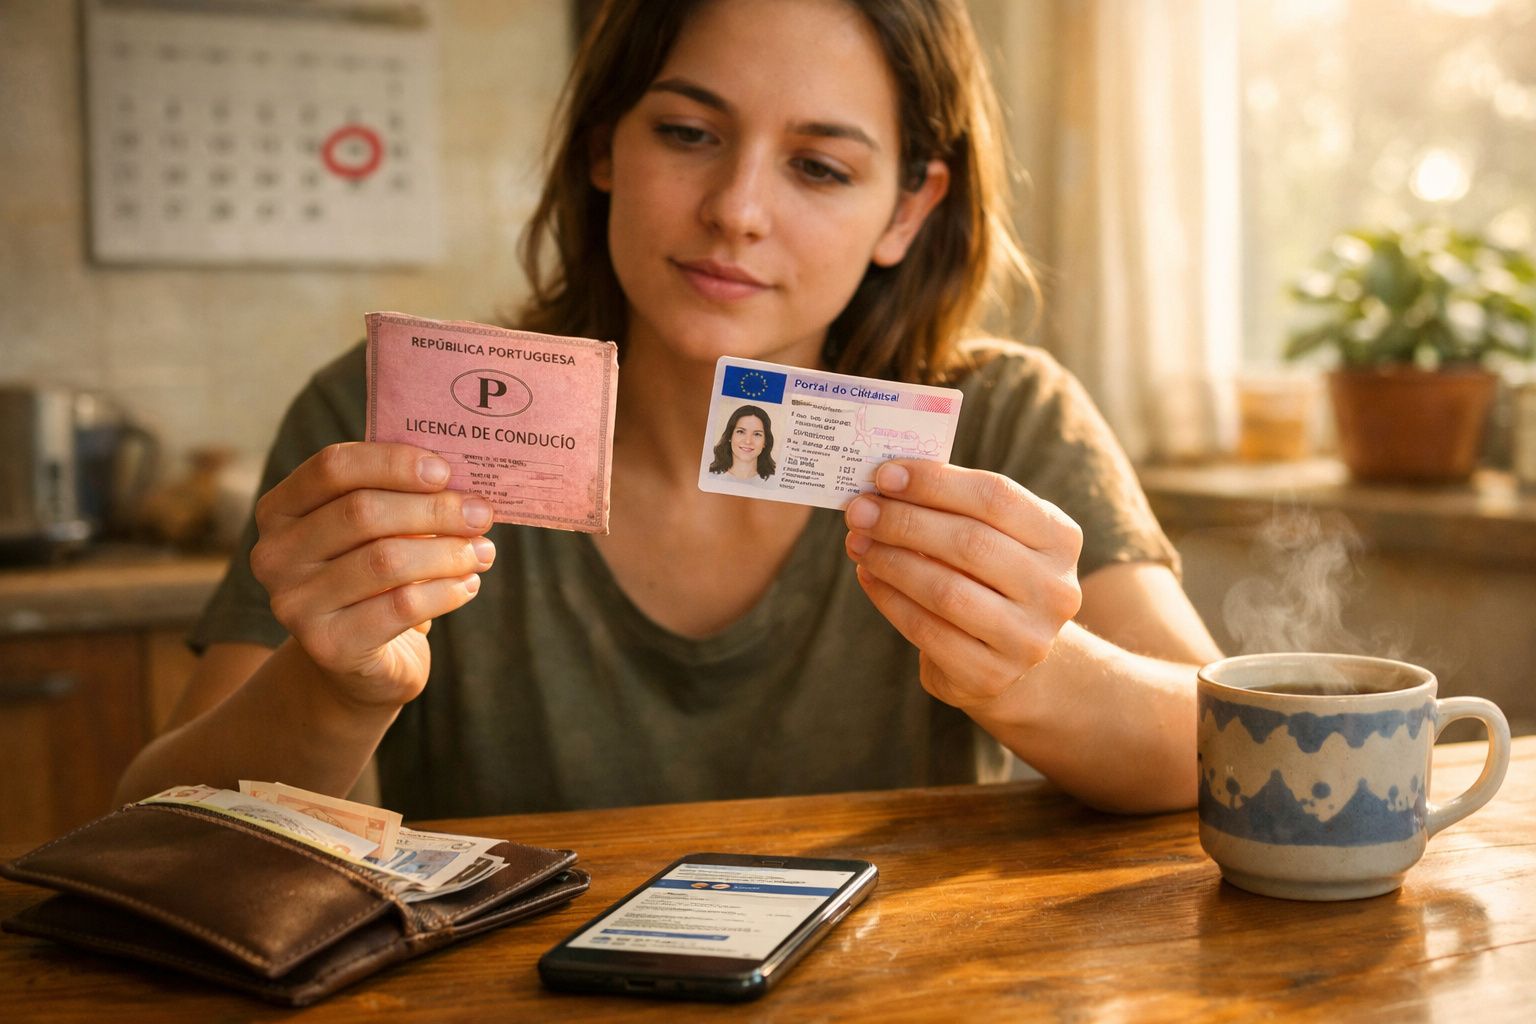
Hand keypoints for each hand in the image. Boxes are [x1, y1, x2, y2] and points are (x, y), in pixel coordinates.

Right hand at [250, 442, 493, 707]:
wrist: (355, 661)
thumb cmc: (372, 577)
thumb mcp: (376, 531)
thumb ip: (402, 497)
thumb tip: (467, 486)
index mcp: (280, 510)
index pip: (332, 468)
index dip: (392, 462)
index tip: (444, 470)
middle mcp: (275, 555)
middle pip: (363, 513)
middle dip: (434, 509)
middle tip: (481, 514)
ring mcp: (295, 604)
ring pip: (387, 560)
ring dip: (447, 552)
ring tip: (483, 552)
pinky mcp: (328, 645)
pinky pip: (401, 606)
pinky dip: (445, 591)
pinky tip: (468, 584)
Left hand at [843, 460, 1082, 710]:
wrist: (1008, 655)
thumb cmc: (989, 577)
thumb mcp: (992, 536)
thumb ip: (953, 507)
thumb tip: (887, 482)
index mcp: (1060, 538)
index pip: (996, 497)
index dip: (936, 483)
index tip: (886, 475)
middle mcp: (1055, 589)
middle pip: (971, 543)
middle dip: (905, 521)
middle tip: (860, 509)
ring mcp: (1027, 638)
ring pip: (947, 591)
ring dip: (891, 561)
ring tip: (857, 541)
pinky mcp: (991, 675)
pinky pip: (927, 631)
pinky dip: (889, 599)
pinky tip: (867, 576)